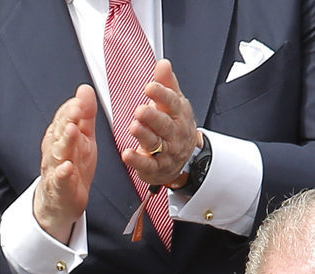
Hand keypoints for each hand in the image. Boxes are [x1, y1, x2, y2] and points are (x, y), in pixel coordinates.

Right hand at [34, 84, 97, 243]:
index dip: (72, 109)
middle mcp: (55, 149)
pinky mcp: (60, 188)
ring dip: (65, 141)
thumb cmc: (75, 165)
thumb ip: (85, 115)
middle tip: (77, 110)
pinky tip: (67, 168)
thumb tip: (85, 88)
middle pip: (60, 131)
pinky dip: (63, 174)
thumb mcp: (84, 138)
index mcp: (61, 134)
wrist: (62, 201)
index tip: (81, 101)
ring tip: (72, 130)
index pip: (64, 117)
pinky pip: (60, 180)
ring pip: (58, 153)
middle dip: (68, 120)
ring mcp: (55, 168)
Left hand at [122, 59, 199, 187]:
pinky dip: (137, 161)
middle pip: (164, 125)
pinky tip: (128, 154)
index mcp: (178, 115)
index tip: (150, 87)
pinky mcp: (157, 168)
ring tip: (134, 127)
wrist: (186, 160)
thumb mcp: (175, 104)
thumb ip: (167, 84)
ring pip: (156, 143)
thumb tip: (163, 63)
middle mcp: (174, 134)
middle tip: (140, 110)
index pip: (172, 103)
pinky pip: (148, 165)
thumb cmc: (176, 127)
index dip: (161, 94)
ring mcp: (166, 152)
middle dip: (152, 117)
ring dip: (144, 135)